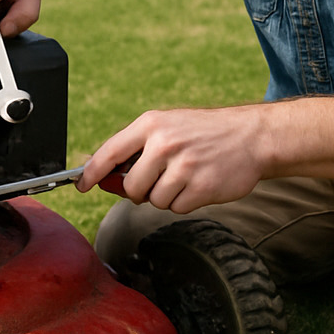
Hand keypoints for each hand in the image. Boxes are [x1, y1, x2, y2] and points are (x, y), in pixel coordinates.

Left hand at [77, 106, 266, 213]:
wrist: (251, 137)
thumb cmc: (205, 133)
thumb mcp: (169, 127)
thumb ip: (137, 150)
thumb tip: (106, 178)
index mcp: (151, 124)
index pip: (110, 151)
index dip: (91, 172)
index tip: (82, 186)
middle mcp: (165, 143)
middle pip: (131, 186)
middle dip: (140, 190)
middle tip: (159, 179)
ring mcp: (184, 166)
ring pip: (154, 200)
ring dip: (165, 196)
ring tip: (184, 177)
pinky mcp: (201, 187)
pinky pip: (176, 208)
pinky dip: (184, 202)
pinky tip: (198, 184)